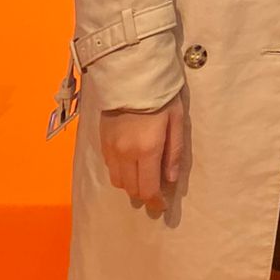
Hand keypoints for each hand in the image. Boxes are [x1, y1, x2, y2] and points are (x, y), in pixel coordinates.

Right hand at [100, 98, 183, 215]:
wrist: (132, 74)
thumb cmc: (162, 95)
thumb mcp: (177, 120)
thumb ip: (174, 152)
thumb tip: (171, 180)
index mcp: (147, 149)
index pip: (148, 189)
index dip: (155, 202)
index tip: (162, 205)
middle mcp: (126, 154)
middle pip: (131, 189)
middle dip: (144, 195)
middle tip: (155, 192)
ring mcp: (111, 149)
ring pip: (118, 181)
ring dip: (131, 185)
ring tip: (143, 178)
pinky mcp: (102, 141)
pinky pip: (110, 167)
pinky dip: (120, 172)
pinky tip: (130, 164)